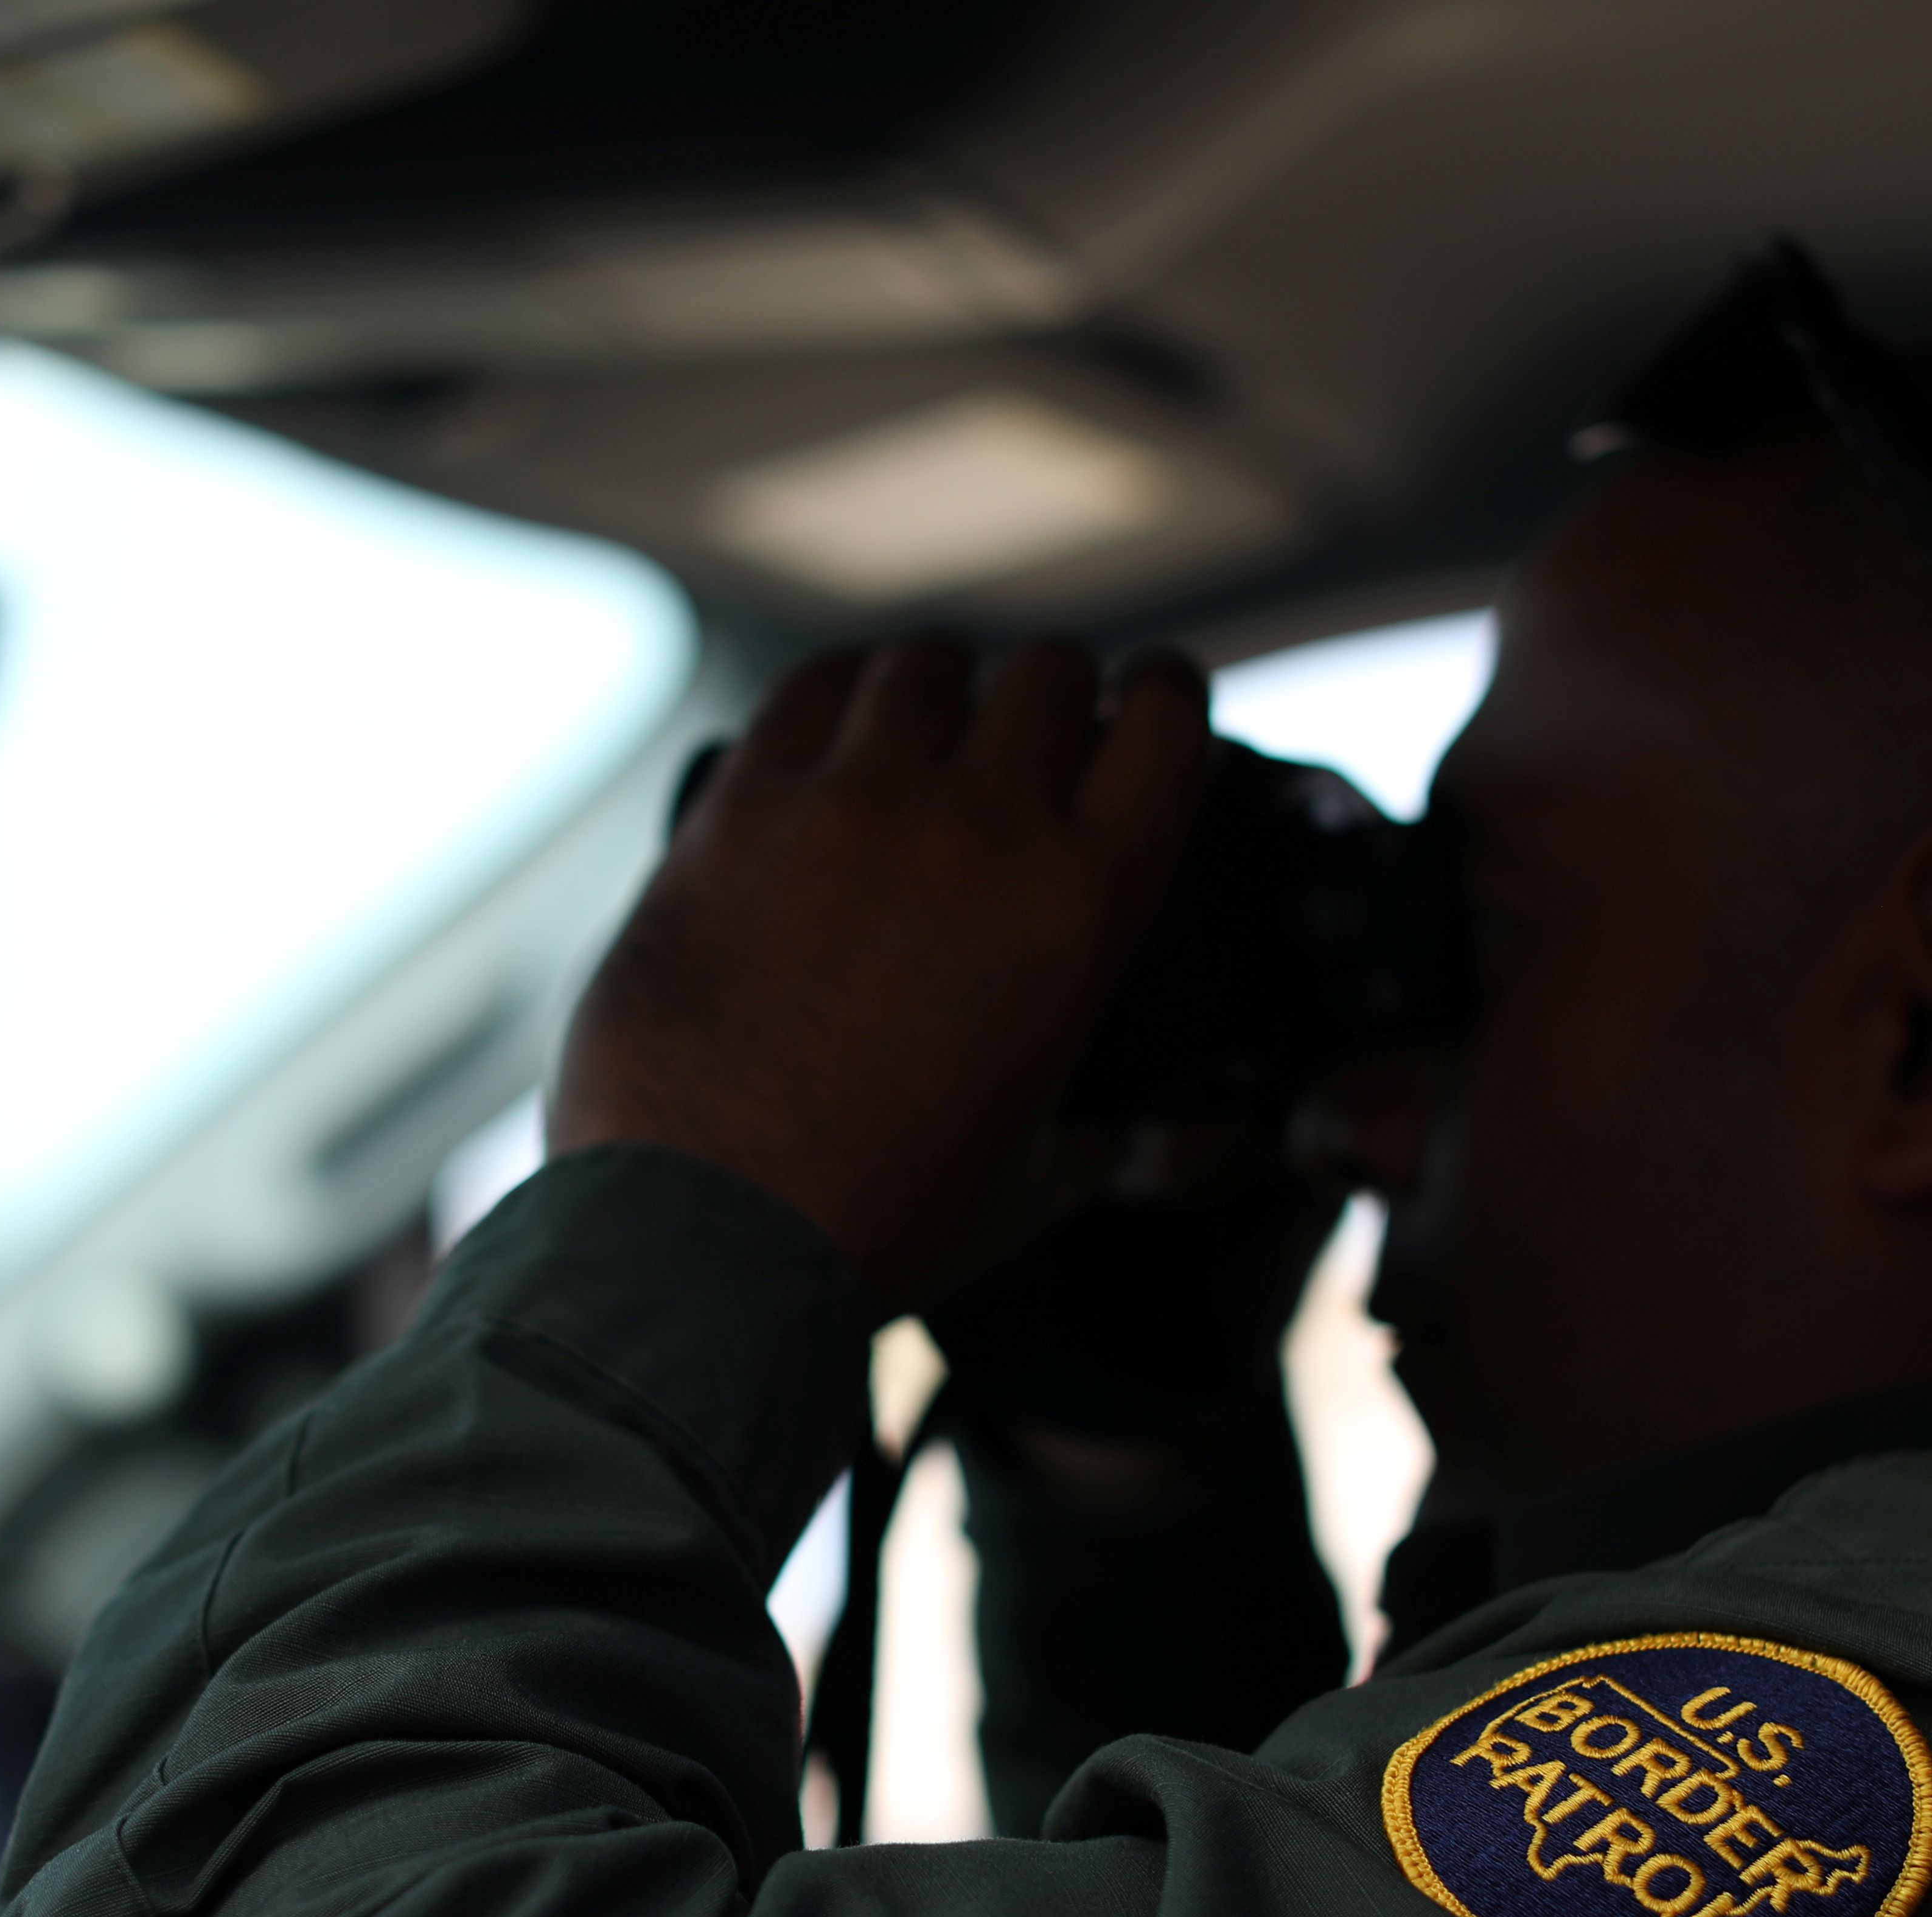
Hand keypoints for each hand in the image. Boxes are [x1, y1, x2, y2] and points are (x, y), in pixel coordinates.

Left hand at [553, 638, 1208, 1309]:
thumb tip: (1223, 1152)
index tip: (1139, 711)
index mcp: (1081, 904)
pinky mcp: (739, 810)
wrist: (708, 1238)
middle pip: (1045, 669)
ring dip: (939, 689)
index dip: (1158, 699)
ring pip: (924, 663)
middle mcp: (977, 827)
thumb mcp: (1044, 1183)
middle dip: (1046, 696)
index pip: (1163, 718)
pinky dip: (836, 695)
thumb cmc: (882, 1221)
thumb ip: (1137, 1142)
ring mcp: (850, 806)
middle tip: (1026, 741)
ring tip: (926, 734)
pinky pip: (807, 691)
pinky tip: (836, 730)